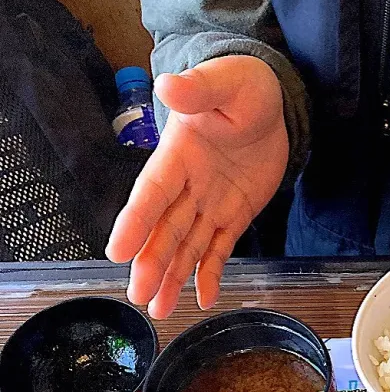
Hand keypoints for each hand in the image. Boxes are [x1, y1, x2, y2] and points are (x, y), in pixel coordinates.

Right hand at [106, 55, 288, 318]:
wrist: (270, 102)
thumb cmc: (243, 86)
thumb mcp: (226, 81)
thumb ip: (198, 88)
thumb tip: (169, 86)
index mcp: (178, 154)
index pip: (153, 192)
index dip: (136, 221)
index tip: (117, 251)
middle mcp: (188, 184)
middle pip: (165, 229)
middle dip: (152, 263)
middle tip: (138, 295)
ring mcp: (209, 203)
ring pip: (187, 246)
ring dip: (172, 277)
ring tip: (158, 310)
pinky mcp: (233, 215)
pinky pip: (220, 249)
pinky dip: (212, 274)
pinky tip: (204, 299)